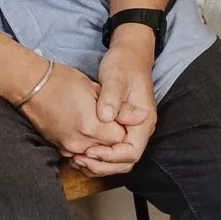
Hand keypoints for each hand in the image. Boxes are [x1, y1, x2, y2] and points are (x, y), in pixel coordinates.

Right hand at [17, 61, 133, 168]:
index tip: (121, 116)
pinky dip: (86, 146)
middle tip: (112, 120)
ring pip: (94, 154)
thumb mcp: (96, 89)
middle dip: (114, 138)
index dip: (124, 128)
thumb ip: (121, 109)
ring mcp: (68, 147)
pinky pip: (79, 154)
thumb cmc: (63, 82)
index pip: (121, 139)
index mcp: (92, 126)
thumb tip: (143, 116)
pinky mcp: (59, 148)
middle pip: (109, 150)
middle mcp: (80, 142)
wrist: (31, 86)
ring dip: (100, 144)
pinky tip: (85, 130)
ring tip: (98, 124)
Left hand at [79, 31, 159, 176]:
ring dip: (98, 164)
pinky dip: (97, 157)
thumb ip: (112, 98)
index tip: (90, 151)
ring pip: (118, 160)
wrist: (130, 54)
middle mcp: (139, 129)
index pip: (131, 152)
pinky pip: (112, 150)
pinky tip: (80, 152)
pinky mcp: (121, 127)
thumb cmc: (124, 64)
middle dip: (103, 165)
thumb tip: (105, 118)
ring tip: (76, 159)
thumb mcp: (116, 77)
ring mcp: (131, 129)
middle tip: (79, 160)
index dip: (110, 157)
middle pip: (125, 162)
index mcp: (143, 120)